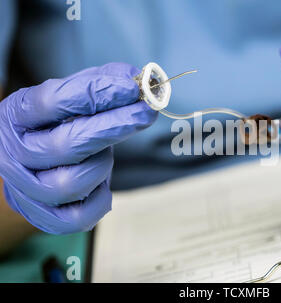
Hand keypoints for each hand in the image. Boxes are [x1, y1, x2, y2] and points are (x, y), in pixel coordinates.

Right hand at [0, 63, 156, 233]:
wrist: (36, 165)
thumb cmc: (60, 124)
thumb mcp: (74, 97)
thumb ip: (103, 83)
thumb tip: (145, 80)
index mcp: (16, 116)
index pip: (52, 101)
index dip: (96, 93)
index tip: (132, 88)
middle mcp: (12, 154)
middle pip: (66, 144)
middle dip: (113, 127)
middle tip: (145, 113)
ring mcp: (25, 190)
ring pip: (72, 182)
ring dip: (102, 164)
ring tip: (107, 153)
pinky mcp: (43, 217)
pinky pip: (79, 218)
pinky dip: (100, 200)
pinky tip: (102, 183)